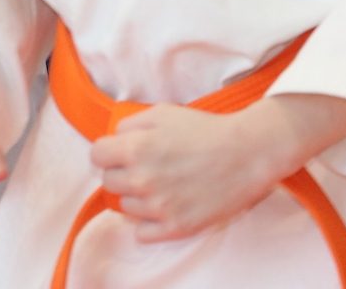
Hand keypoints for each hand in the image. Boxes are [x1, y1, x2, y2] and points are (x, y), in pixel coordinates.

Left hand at [89, 104, 287, 242]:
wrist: (249, 153)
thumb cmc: (209, 130)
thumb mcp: (166, 112)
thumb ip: (131, 123)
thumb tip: (114, 139)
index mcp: (136, 148)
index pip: (96, 156)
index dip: (110, 151)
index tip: (125, 151)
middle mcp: (141, 180)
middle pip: (108, 182)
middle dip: (125, 172)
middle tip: (151, 165)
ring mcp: (157, 207)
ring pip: (126, 207)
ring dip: (140, 196)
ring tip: (166, 183)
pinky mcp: (174, 227)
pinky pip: (142, 232)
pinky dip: (151, 222)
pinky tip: (169, 204)